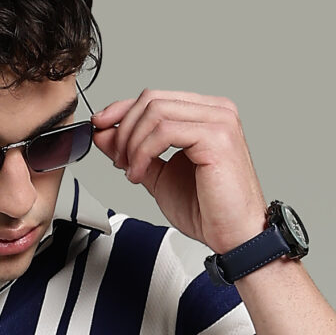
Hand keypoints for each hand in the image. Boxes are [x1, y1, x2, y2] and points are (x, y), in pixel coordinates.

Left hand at [90, 90, 268, 255]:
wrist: (234, 236)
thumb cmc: (208, 211)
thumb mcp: (159, 176)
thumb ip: (134, 152)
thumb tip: (104, 133)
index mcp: (205, 114)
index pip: (156, 98)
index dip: (122, 110)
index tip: (101, 127)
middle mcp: (215, 111)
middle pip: (152, 100)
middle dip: (124, 129)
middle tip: (117, 160)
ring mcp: (219, 120)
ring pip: (155, 112)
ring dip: (132, 143)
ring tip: (132, 171)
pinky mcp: (216, 137)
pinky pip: (164, 131)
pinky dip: (143, 152)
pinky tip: (140, 174)